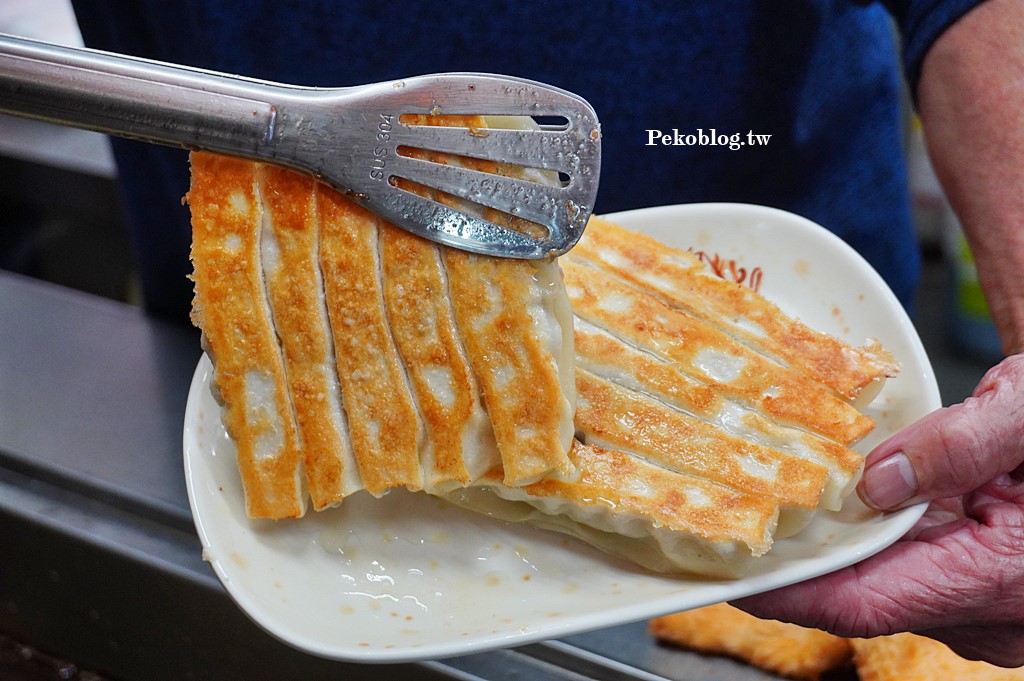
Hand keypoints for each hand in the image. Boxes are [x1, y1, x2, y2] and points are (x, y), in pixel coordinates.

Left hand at [734, 354, 1023, 667]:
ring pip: (887, 588)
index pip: (862, 603)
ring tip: (781, 511)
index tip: (732, 577)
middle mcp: (994, 615)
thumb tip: (875, 481)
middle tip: (738, 525)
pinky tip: (848, 512)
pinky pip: (913, 578)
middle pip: (866, 597)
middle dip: (804, 563)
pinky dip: (875, 548)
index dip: (790, 592)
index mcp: (1002, 578)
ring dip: (840, 552)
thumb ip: (960, 445)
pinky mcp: (986, 595)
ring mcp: (991, 612)